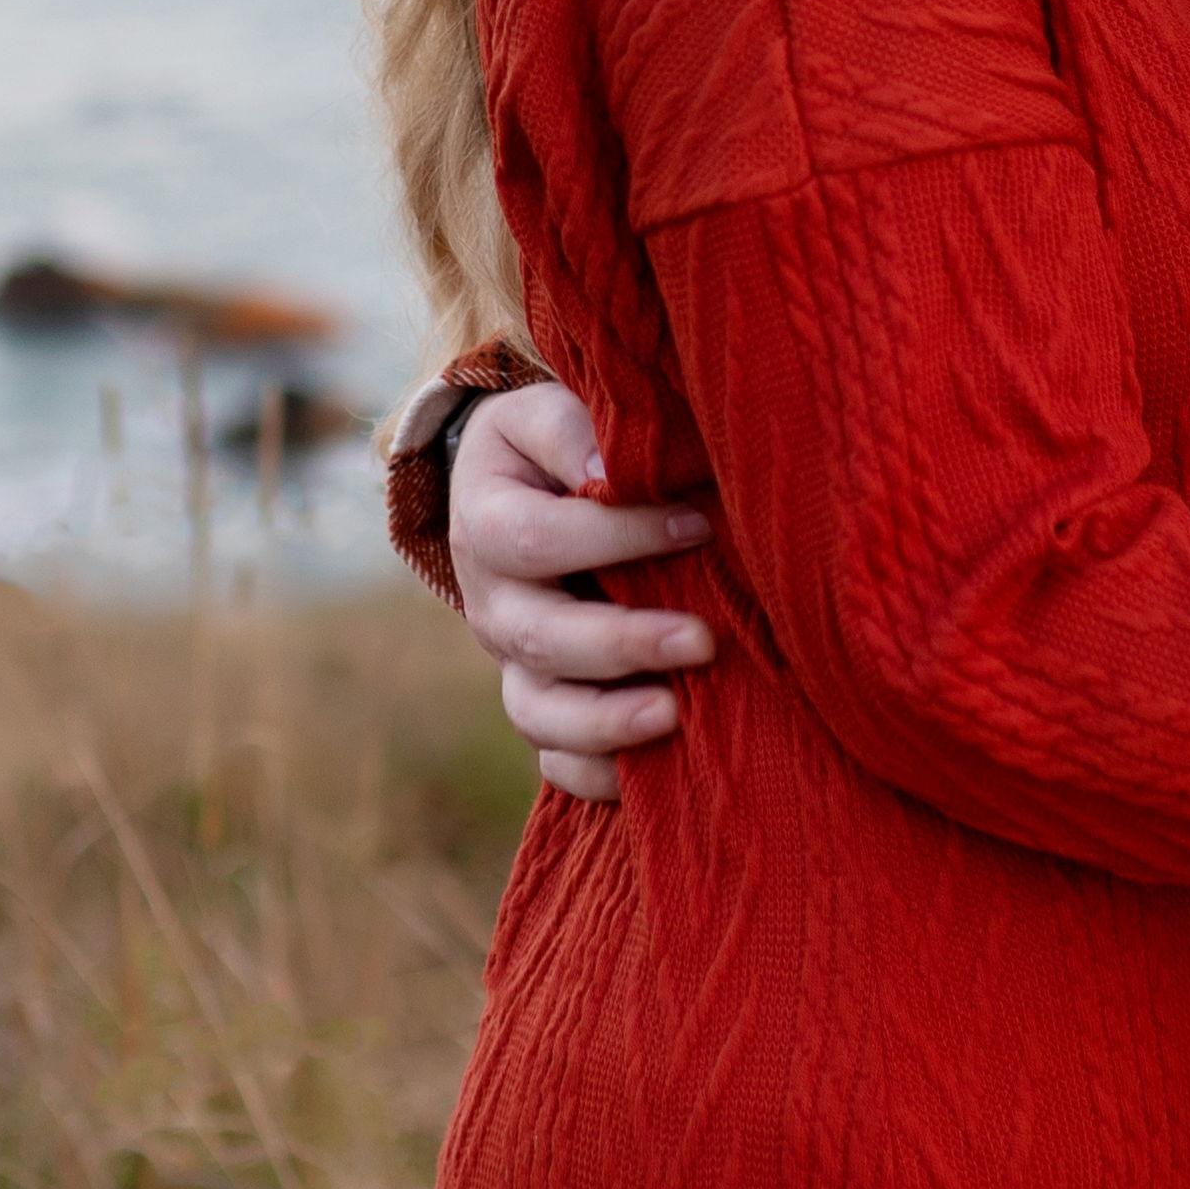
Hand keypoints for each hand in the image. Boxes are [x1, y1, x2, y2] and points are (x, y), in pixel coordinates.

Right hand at [452, 376, 714, 804]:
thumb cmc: (557, 448)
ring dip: (608, 722)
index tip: (697, 525)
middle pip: (540, 638)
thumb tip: (607, 465)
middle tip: (702, 641)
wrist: (522, 493)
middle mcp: (493, 603)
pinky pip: (556, 760)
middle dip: (623, 645)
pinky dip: (599, 774)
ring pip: (540, 712)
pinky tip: (656, 771)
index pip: (540, 539)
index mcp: (487, 523)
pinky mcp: (543, 704)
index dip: (618, 536)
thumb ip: (572, 429)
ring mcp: (515, 663)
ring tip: (676, 716)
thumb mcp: (547, 414)